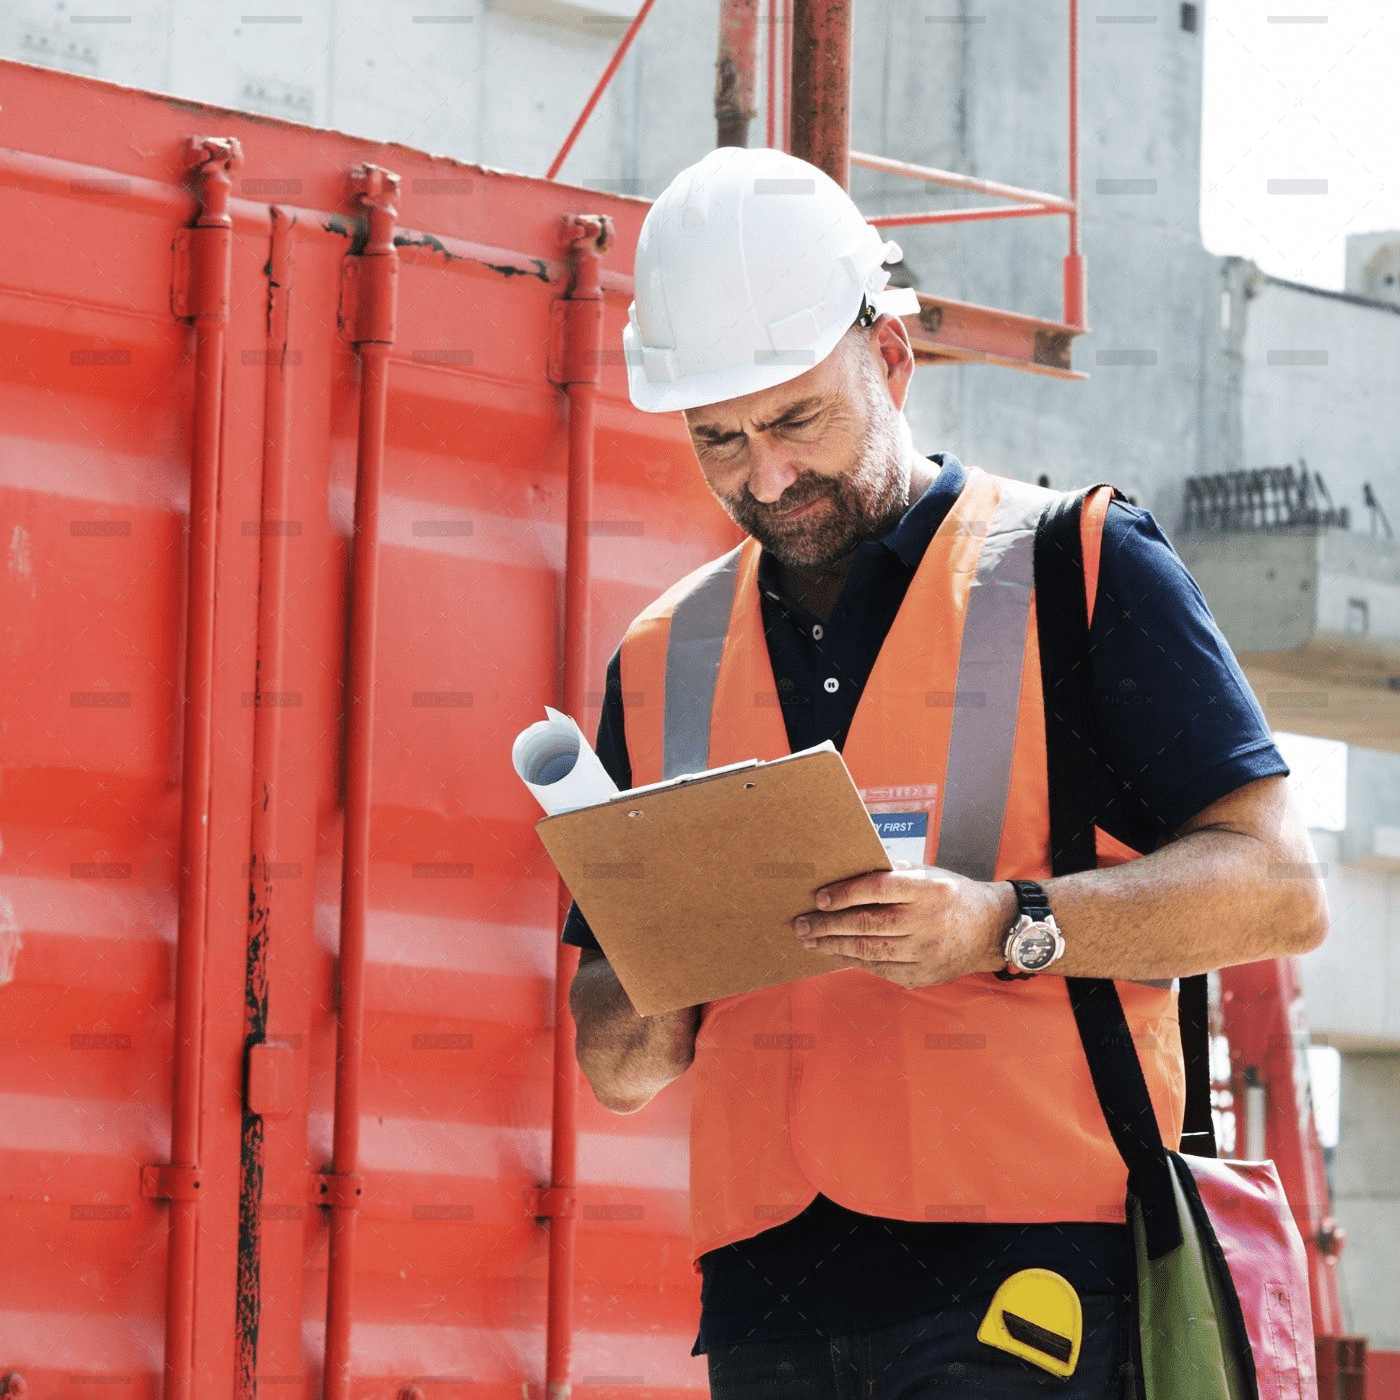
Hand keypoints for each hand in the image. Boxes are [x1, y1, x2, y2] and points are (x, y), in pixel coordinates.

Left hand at [792, 864, 1014, 987]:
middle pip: (867, 924)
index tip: (819, 897)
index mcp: (930, 890)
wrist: (991, 930)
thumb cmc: (953, 895)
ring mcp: (926, 952)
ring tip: (811, 939)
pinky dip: (854, 960)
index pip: (879, 888)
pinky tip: (837, 953)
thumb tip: (850, 868)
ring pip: (869, 950)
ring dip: (834, 945)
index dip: (845, 893)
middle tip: (801, 923)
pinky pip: (880, 968)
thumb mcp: (930, 873)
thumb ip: (893, 871)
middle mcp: (929, 922)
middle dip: (828, 925)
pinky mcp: (923, 975)